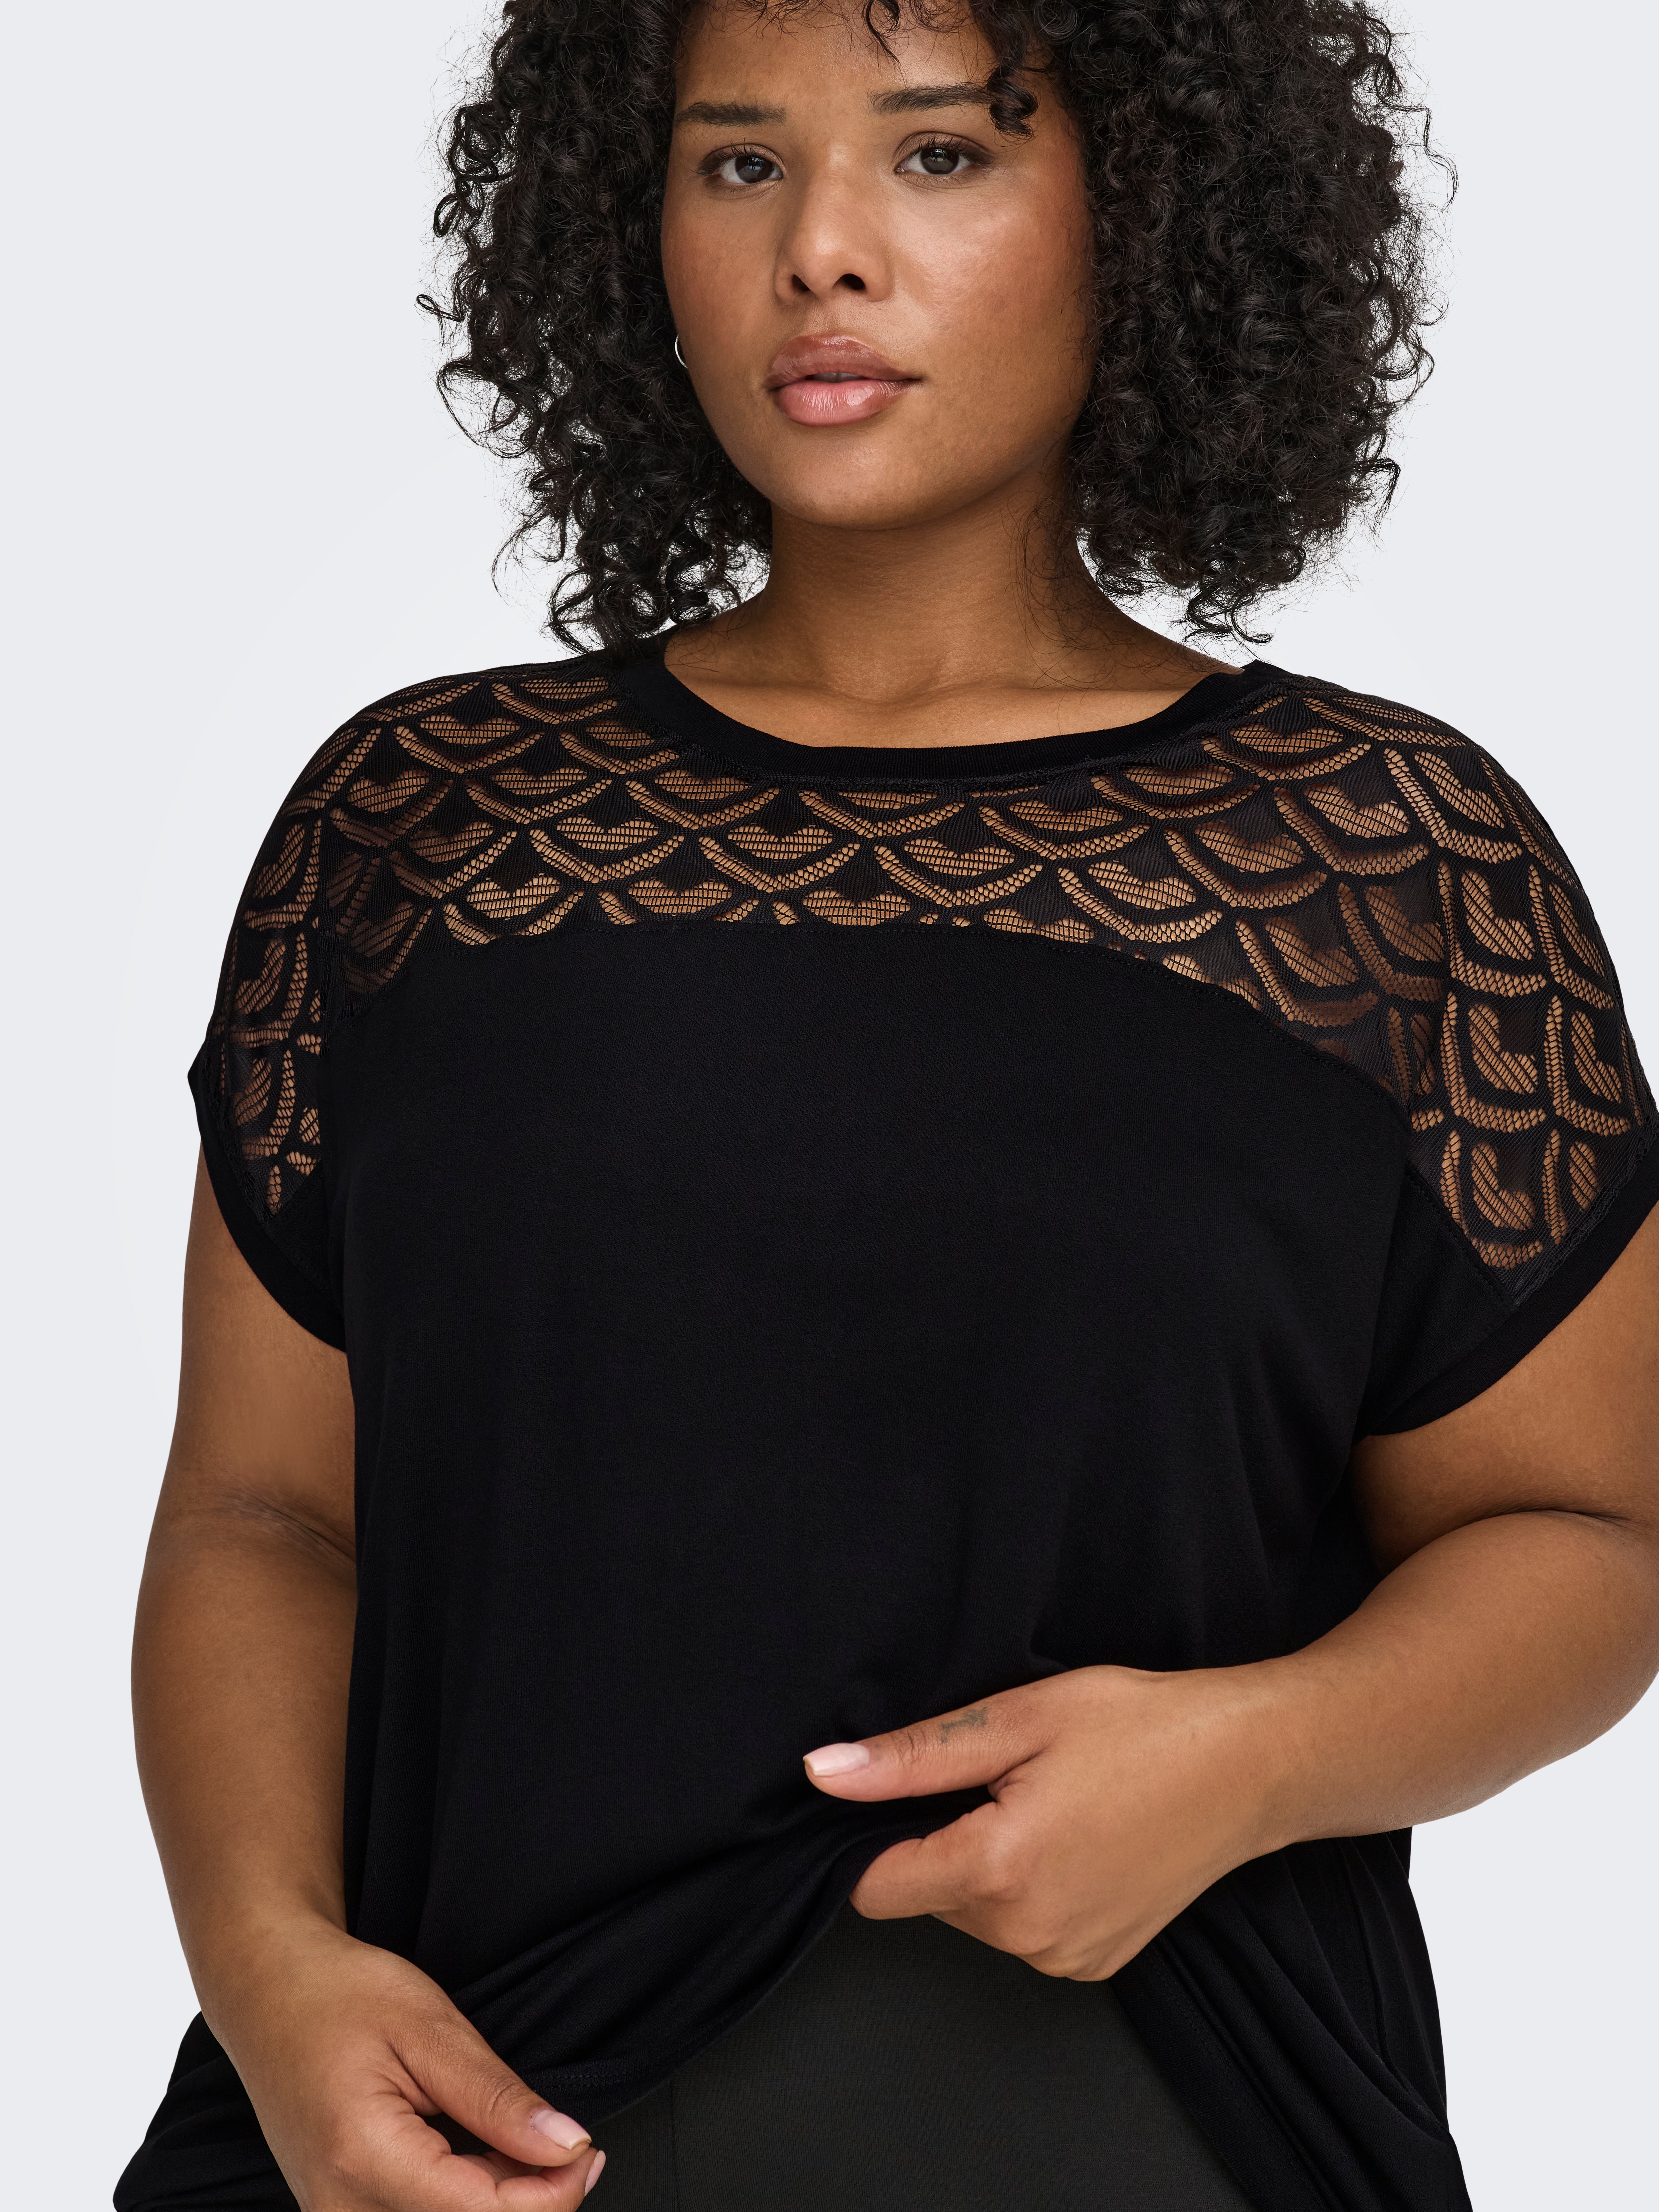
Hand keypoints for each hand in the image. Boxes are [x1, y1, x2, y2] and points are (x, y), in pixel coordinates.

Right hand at [206, 1915, 603, 2209]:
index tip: (586, 2150)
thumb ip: (496, 2097)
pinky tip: (478, 2157)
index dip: (553, 2193)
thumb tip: (567, 2146)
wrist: (267, 1992)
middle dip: (530, 2201)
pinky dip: (462, 2200)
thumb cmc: (339, 1994)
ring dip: (496, 2202)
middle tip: (563, 2142)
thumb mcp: (429, 2027)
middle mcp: (340, 2209)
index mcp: (364, 2158)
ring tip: (514, 2140)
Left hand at [803, 1666, 1281, 1979]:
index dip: (875, 1833)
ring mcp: (1066, 1958)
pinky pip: (1024, 1929)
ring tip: (1052, 1801)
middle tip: (1010, 1778)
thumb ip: (913, 1758)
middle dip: (945, 1837)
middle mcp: (1028, 1934)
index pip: (874, 1885)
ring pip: (976, 1912)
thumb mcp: (1018, 1719)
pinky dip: (1031, 1887)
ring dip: (989, 1862)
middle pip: (928, 1894)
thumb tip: (824, 1774)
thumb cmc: (1144, 1727)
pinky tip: (1078, 1836)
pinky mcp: (1095, 1963)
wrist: (1251, 1764)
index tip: (912, 1788)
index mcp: (999, 1871)